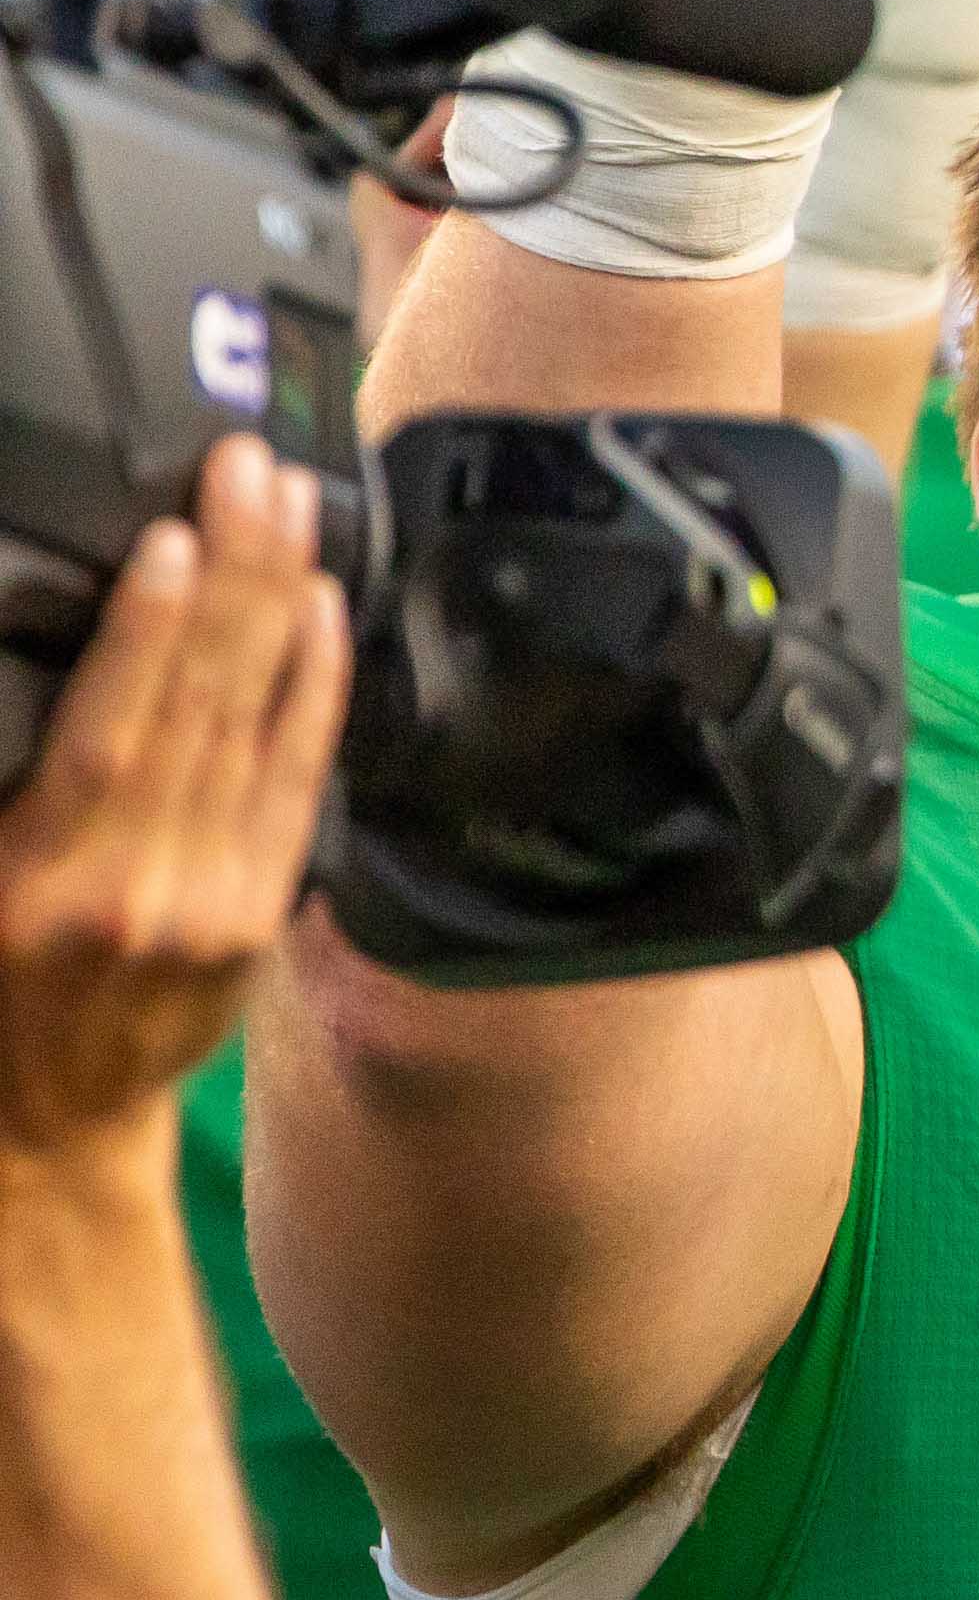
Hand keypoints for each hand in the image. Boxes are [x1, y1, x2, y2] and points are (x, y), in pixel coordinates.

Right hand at [0, 445, 341, 1161]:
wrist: (39, 1127)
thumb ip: (11, 777)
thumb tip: (66, 665)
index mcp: (40, 880)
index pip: (109, 734)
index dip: (146, 635)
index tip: (171, 540)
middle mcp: (140, 888)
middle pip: (200, 704)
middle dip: (233, 576)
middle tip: (253, 473)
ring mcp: (215, 902)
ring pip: (259, 726)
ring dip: (282, 605)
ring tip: (293, 507)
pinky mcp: (260, 912)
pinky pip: (300, 782)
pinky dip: (315, 690)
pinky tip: (325, 613)